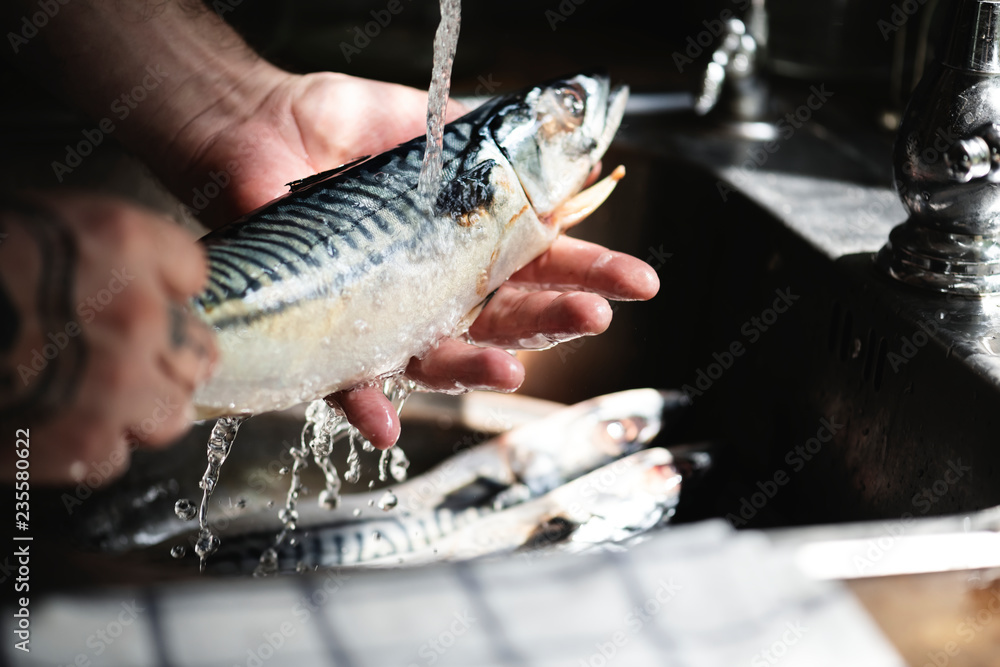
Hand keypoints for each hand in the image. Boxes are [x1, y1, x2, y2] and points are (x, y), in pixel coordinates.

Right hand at [0, 194, 216, 484]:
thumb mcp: (30, 227)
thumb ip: (98, 254)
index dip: (167, 289)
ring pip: (171, 413)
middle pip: (200, 350)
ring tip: (94, 398)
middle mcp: (137, 310)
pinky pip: (115, 456)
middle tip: (130, 358)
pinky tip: (49, 425)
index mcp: (120, 240)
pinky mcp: (82, 443)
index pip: (192, 270)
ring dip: (139, 409)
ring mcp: (117, 381)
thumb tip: (137, 285)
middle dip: (167, 357)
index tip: (151, 298)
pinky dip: (88, 447)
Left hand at [167, 71, 657, 448]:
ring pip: (442, 356)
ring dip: (478, 370)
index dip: (589, 271)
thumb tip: (562, 144)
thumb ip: (490, 139)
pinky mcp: (329, 329)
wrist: (254, 125)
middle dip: (556, 317)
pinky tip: (387, 425)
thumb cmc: (337, 125)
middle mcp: (435, 288)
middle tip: (597, 315)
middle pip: (505, 315)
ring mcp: (386, 314)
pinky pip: (348, 378)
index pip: (539, 262)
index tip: (638, 282)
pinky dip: (366, 403)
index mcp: (465, 243)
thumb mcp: (427, 121)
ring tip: (514, 371)